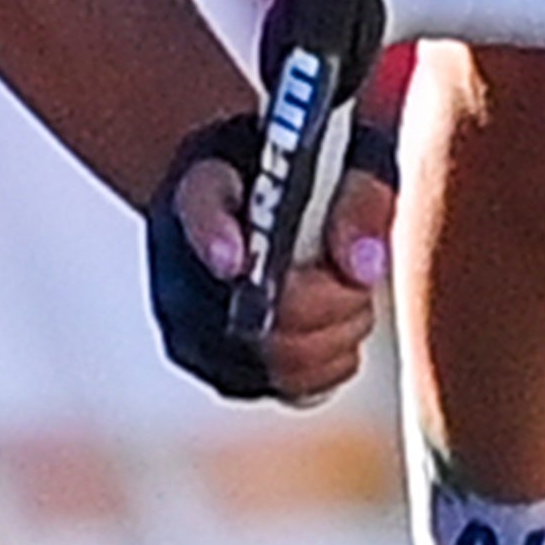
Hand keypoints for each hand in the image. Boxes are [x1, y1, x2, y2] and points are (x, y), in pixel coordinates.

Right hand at [144, 112, 394, 404]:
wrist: (260, 202)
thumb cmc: (308, 173)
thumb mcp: (346, 155)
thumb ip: (360, 197)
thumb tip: (364, 267)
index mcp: (202, 185)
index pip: (199, 213)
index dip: (212, 241)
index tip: (234, 260)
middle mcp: (181, 261)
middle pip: (250, 309)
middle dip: (328, 303)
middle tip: (357, 279)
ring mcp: (192, 325)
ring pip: (273, 362)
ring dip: (334, 338)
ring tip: (349, 300)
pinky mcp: (220, 369)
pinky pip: (288, 389)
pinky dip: (328, 367)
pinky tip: (336, 332)